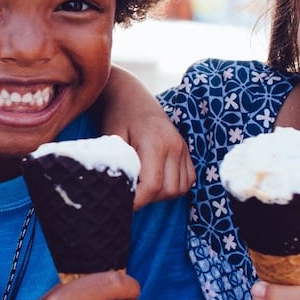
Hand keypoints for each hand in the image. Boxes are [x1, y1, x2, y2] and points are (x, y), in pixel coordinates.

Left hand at [96, 65, 193, 205]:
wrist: (130, 95)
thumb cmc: (116, 116)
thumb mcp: (111, 139)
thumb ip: (119, 165)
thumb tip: (117, 193)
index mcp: (155, 143)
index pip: (152, 186)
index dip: (137, 201)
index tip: (121, 204)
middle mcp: (174, 145)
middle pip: (168, 191)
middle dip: (149, 199)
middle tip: (130, 195)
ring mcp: (182, 147)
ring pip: (180, 188)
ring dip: (162, 195)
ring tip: (142, 188)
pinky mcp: (186, 149)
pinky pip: (189, 179)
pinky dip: (174, 187)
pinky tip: (156, 181)